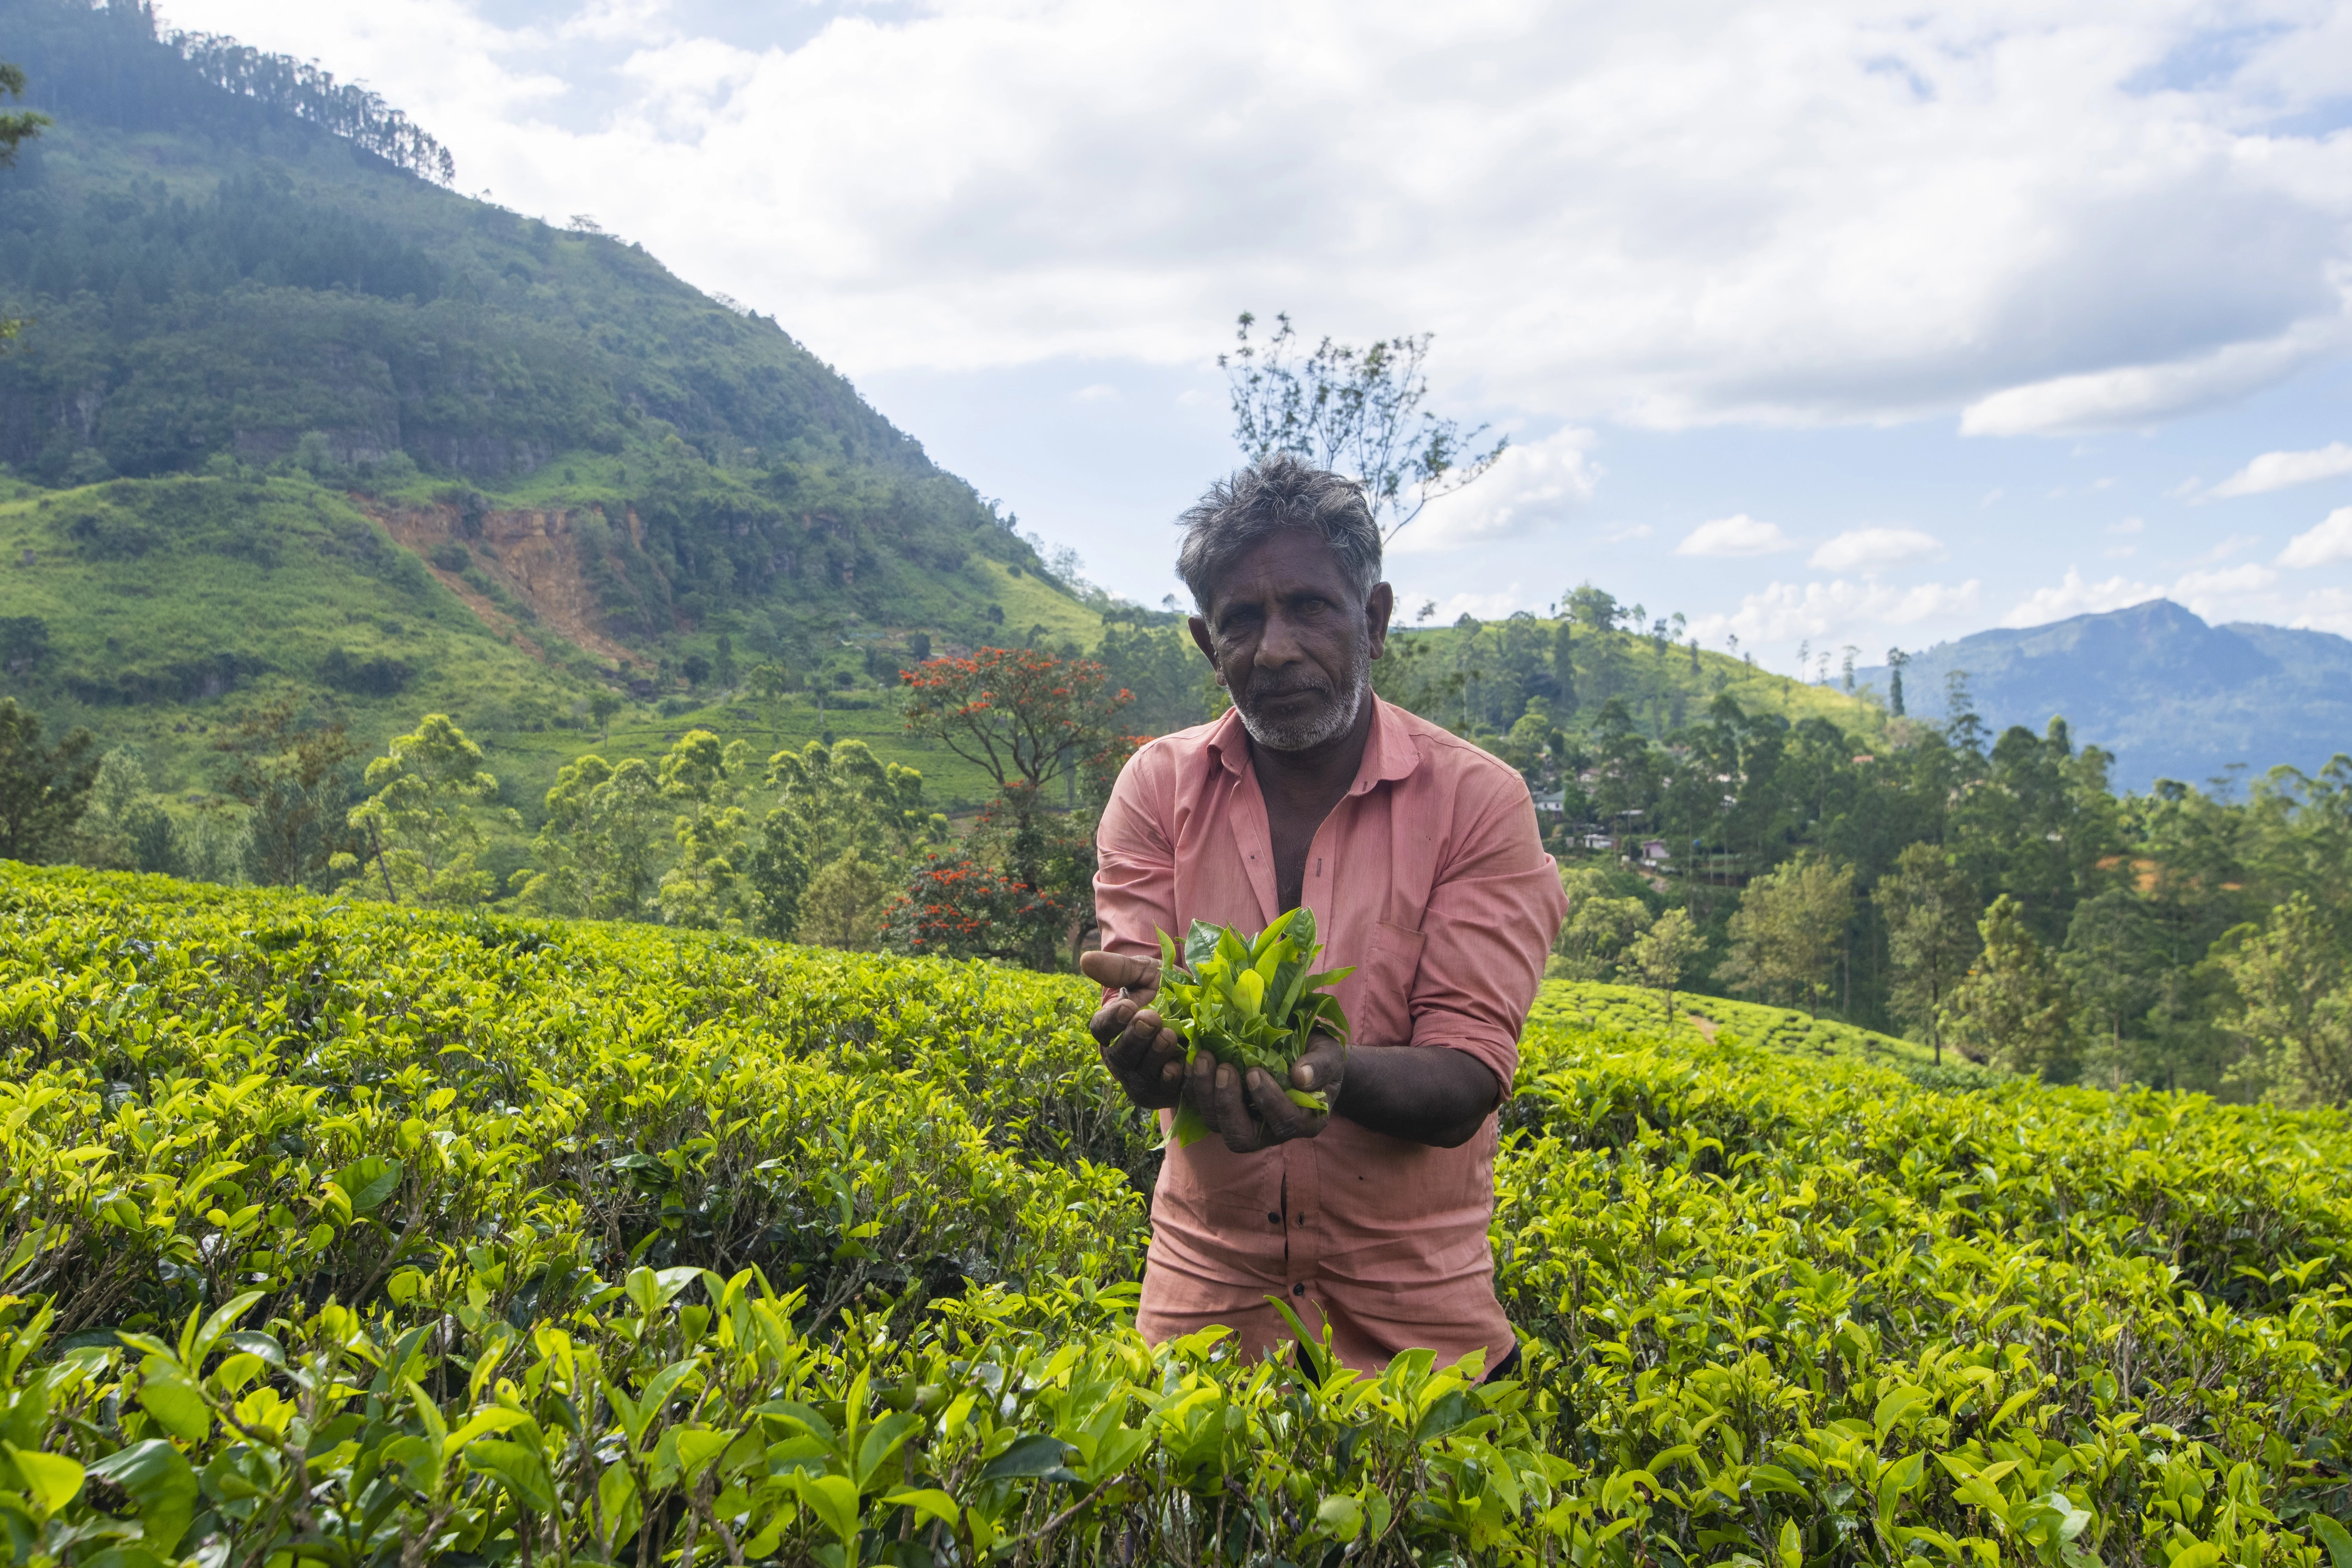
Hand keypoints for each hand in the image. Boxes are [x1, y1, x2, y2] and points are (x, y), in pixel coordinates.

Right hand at [1079, 950, 1186, 1109]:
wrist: (1208, 1013)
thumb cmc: (1169, 991)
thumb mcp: (1147, 975)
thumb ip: (1119, 969)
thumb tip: (1085, 960)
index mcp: (1113, 1029)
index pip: (1101, 1029)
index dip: (1112, 1021)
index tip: (1128, 1007)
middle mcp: (1123, 1057)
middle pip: (1120, 1055)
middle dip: (1135, 1038)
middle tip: (1152, 1019)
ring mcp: (1143, 1077)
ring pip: (1141, 1074)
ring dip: (1155, 1056)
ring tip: (1169, 1035)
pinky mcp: (1166, 1091)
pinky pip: (1164, 1090)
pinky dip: (1172, 1080)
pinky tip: (1180, 1066)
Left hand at [1181, 1030, 1346, 1152]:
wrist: (1303, 1054)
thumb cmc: (1318, 1057)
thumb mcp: (1329, 1055)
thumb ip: (1320, 1066)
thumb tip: (1301, 1076)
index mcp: (1303, 1122)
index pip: (1285, 1123)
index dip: (1267, 1101)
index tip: (1254, 1071)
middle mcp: (1270, 1132)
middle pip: (1242, 1138)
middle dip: (1228, 1104)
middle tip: (1224, 1068)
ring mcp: (1244, 1123)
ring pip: (1216, 1125)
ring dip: (1205, 1094)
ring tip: (1204, 1058)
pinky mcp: (1223, 1110)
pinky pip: (1201, 1109)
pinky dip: (1192, 1088)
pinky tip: (1191, 1061)